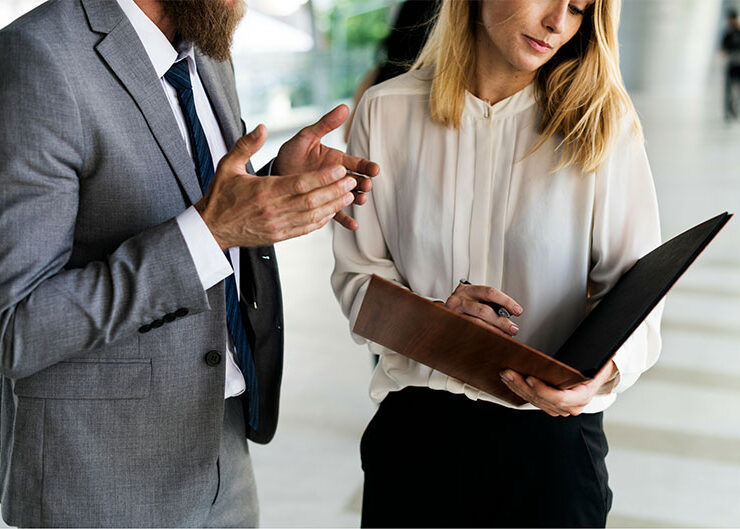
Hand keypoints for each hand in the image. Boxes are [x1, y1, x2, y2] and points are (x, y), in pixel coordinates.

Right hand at [195, 124, 357, 249]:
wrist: (211, 229)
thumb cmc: (220, 195)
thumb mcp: (228, 165)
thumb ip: (246, 145)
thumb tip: (262, 127)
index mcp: (264, 192)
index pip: (301, 184)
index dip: (324, 177)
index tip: (341, 169)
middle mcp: (273, 211)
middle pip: (312, 201)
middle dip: (335, 190)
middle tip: (352, 181)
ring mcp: (277, 226)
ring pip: (313, 216)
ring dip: (333, 206)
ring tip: (349, 195)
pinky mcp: (279, 236)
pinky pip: (306, 229)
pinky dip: (321, 221)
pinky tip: (332, 211)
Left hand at [273, 105, 379, 230]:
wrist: (275, 173)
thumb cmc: (291, 153)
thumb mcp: (307, 136)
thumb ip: (325, 124)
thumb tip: (344, 107)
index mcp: (336, 161)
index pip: (357, 163)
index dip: (367, 166)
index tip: (374, 169)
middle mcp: (337, 178)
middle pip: (357, 181)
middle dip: (364, 183)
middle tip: (366, 185)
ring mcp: (330, 192)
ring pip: (349, 197)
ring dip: (357, 199)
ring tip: (360, 200)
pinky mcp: (322, 205)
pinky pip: (336, 214)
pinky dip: (345, 220)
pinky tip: (353, 225)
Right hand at [445, 283, 522, 336]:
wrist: (437, 316)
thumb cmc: (462, 308)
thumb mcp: (473, 300)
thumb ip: (489, 304)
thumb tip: (509, 316)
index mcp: (467, 290)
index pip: (490, 292)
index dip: (506, 301)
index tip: (518, 311)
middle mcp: (458, 300)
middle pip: (483, 310)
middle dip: (501, 321)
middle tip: (513, 329)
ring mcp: (452, 314)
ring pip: (476, 324)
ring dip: (494, 332)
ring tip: (505, 337)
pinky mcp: (450, 326)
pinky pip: (469, 333)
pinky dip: (483, 338)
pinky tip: (492, 341)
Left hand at [500, 360, 617, 416]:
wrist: (599, 372)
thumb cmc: (595, 364)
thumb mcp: (593, 360)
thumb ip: (582, 357)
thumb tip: (573, 345)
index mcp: (582, 396)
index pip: (559, 398)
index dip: (542, 390)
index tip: (529, 378)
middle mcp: (572, 406)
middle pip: (542, 400)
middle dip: (522, 386)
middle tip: (508, 373)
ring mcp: (562, 408)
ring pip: (535, 401)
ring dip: (518, 389)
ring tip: (506, 375)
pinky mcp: (552, 405)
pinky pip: (534, 401)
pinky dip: (521, 391)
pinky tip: (511, 382)